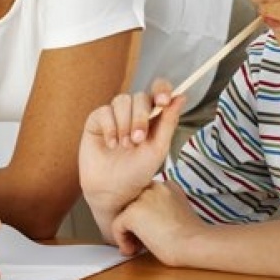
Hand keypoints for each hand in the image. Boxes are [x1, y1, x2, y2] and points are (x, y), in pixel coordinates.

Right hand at [79, 81, 184, 237]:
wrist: (114, 190)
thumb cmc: (138, 171)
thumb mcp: (158, 148)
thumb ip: (169, 122)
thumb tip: (181, 97)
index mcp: (153, 116)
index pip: (158, 90)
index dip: (161, 90)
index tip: (163, 101)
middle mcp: (134, 112)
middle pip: (139, 97)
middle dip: (141, 117)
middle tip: (138, 140)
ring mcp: (115, 115)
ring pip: (121, 101)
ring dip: (125, 124)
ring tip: (125, 145)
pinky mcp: (97, 120)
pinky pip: (104, 112)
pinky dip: (110, 128)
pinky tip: (111, 144)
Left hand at [112, 181, 207, 264]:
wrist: (194, 243)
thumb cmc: (191, 236)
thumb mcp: (179, 212)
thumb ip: (162, 210)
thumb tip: (145, 222)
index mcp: (168, 186)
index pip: (146, 198)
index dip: (145, 216)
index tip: (151, 231)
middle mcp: (153, 187)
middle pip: (133, 204)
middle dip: (134, 223)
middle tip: (140, 241)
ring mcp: (142, 198)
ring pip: (123, 215)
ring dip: (127, 232)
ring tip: (136, 247)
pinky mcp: (132, 212)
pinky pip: (116, 226)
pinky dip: (121, 241)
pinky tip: (132, 250)